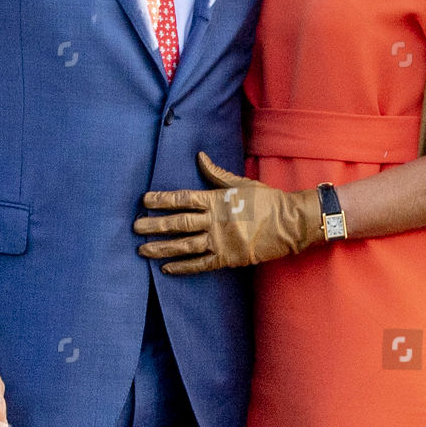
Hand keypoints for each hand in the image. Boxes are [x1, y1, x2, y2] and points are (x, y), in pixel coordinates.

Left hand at [134, 152, 322, 273]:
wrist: (290, 223)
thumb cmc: (267, 201)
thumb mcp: (240, 183)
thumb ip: (216, 174)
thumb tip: (200, 157)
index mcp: (216, 200)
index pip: (182, 199)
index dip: (162, 200)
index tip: (144, 201)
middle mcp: (214, 221)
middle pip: (178, 223)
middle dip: (155, 225)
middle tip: (135, 227)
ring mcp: (221, 241)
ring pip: (185, 246)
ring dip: (162, 248)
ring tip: (143, 250)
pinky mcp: (228, 258)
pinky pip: (201, 265)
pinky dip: (183, 268)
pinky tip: (166, 269)